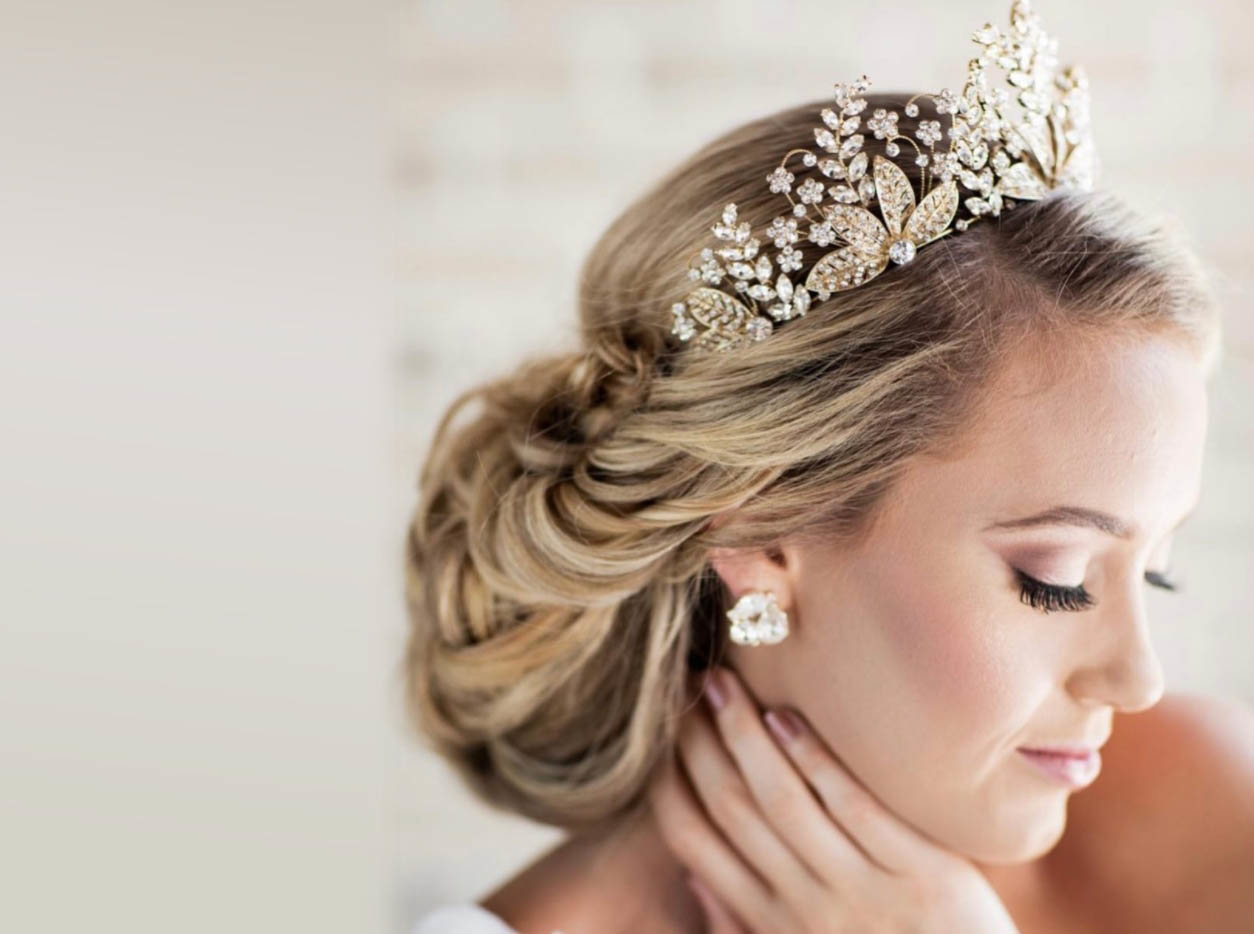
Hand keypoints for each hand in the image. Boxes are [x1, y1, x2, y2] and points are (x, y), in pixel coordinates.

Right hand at [647, 665, 1021, 933]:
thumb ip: (746, 921)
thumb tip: (695, 876)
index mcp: (772, 921)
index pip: (694, 843)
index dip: (668, 780)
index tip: (658, 728)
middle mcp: (807, 908)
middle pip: (732, 808)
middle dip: (700, 740)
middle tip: (688, 683)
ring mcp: (864, 893)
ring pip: (784, 802)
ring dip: (745, 735)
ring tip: (723, 682)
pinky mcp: (923, 879)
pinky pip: (855, 810)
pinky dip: (815, 761)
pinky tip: (788, 717)